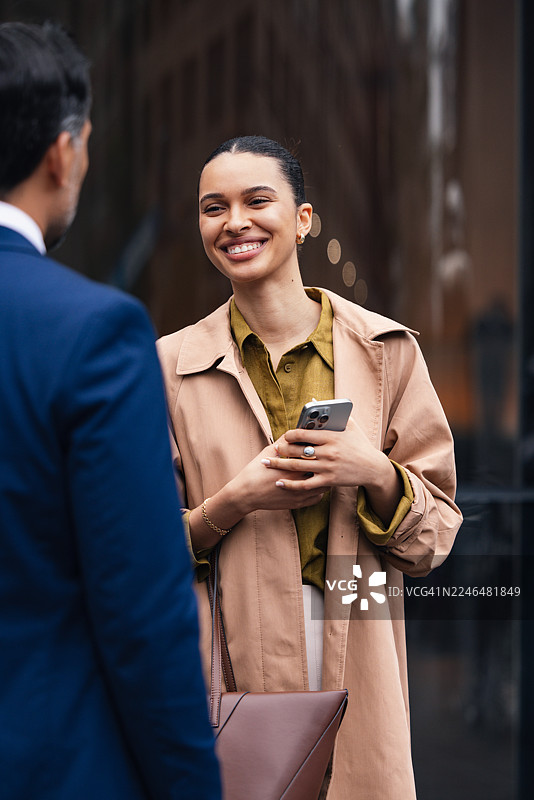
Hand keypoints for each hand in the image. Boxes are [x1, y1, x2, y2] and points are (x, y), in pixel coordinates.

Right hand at [229, 441, 324, 513]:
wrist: (246, 494)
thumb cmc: (255, 472)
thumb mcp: (267, 453)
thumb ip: (282, 443)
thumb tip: (292, 433)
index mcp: (292, 467)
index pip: (314, 456)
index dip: (319, 450)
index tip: (320, 446)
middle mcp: (298, 482)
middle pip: (322, 471)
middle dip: (324, 463)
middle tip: (326, 457)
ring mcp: (300, 494)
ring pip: (323, 486)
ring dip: (324, 477)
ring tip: (323, 470)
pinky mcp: (298, 504)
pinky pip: (317, 498)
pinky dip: (319, 490)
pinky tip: (316, 484)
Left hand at [263, 418, 402, 524]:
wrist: (373, 467)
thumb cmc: (360, 444)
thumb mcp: (350, 425)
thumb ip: (333, 414)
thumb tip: (314, 400)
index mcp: (332, 436)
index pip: (304, 433)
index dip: (289, 435)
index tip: (283, 436)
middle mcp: (328, 452)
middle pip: (297, 450)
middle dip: (281, 449)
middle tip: (272, 449)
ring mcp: (327, 468)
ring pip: (297, 466)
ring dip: (279, 465)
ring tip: (267, 463)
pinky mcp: (328, 481)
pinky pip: (305, 484)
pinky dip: (290, 484)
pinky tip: (279, 482)